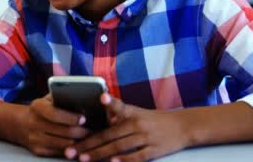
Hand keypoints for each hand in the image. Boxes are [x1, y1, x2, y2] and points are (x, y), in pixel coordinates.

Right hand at [18, 94, 89, 156]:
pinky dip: (72, 149)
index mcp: (37, 107)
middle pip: (64, 132)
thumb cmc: (41, 109)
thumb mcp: (47, 99)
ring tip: (89, 137)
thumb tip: (83, 96)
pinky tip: (78, 144)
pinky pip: (60, 153)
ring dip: (80, 142)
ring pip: (65, 145)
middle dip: (82, 132)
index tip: (84, 118)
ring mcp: (35, 139)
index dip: (71, 118)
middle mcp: (34, 123)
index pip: (55, 114)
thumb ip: (61, 97)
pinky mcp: (38, 151)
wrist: (20, 124)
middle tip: (93, 130)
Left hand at [66, 93, 188, 161]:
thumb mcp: (135, 112)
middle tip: (70, 151)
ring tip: (83, 159)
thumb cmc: (152, 119)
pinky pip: (138, 156)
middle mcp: (136, 123)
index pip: (118, 106)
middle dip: (87, 144)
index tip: (102, 97)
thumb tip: (93, 120)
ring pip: (119, 146)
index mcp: (130, 112)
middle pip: (109, 134)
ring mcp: (146, 137)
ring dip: (100, 153)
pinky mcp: (155, 150)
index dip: (110, 103)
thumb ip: (116, 116)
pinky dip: (125, 160)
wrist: (182, 126)